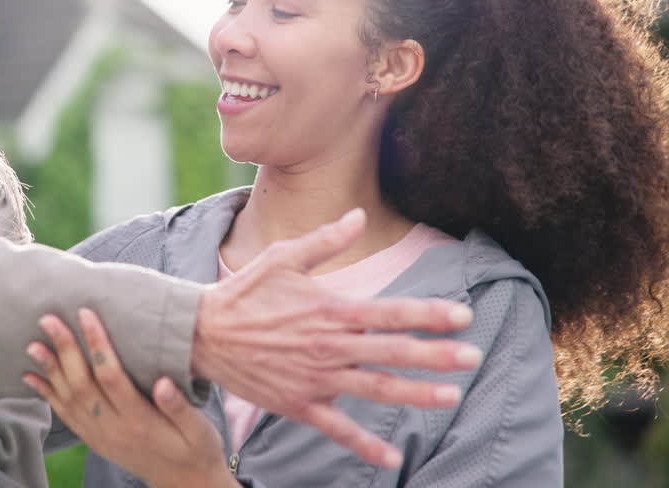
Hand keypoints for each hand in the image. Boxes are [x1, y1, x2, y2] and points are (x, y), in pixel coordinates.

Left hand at [25, 309, 234, 487]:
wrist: (185, 486)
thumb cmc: (196, 452)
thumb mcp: (200, 431)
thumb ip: (179, 408)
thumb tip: (162, 383)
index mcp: (140, 420)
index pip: (111, 376)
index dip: (97, 345)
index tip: (86, 315)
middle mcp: (114, 429)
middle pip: (82, 384)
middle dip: (64, 349)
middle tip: (48, 320)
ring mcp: (100, 437)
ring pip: (68, 399)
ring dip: (49, 370)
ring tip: (32, 345)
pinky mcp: (95, 441)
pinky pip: (65, 416)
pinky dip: (47, 395)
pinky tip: (32, 379)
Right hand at [192, 208, 481, 468]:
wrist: (201, 334)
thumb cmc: (244, 292)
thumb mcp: (282, 257)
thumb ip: (326, 240)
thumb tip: (359, 216)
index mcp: (329, 309)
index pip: (389, 312)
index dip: (428, 313)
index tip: (462, 315)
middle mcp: (328, 346)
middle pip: (392, 351)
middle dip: (437, 354)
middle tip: (474, 357)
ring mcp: (315, 378)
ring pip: (375, 388)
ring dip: (416, 393)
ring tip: (451, 397)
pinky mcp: (299, 404)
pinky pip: (338, 429)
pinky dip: (365, 446)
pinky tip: (392, 459)